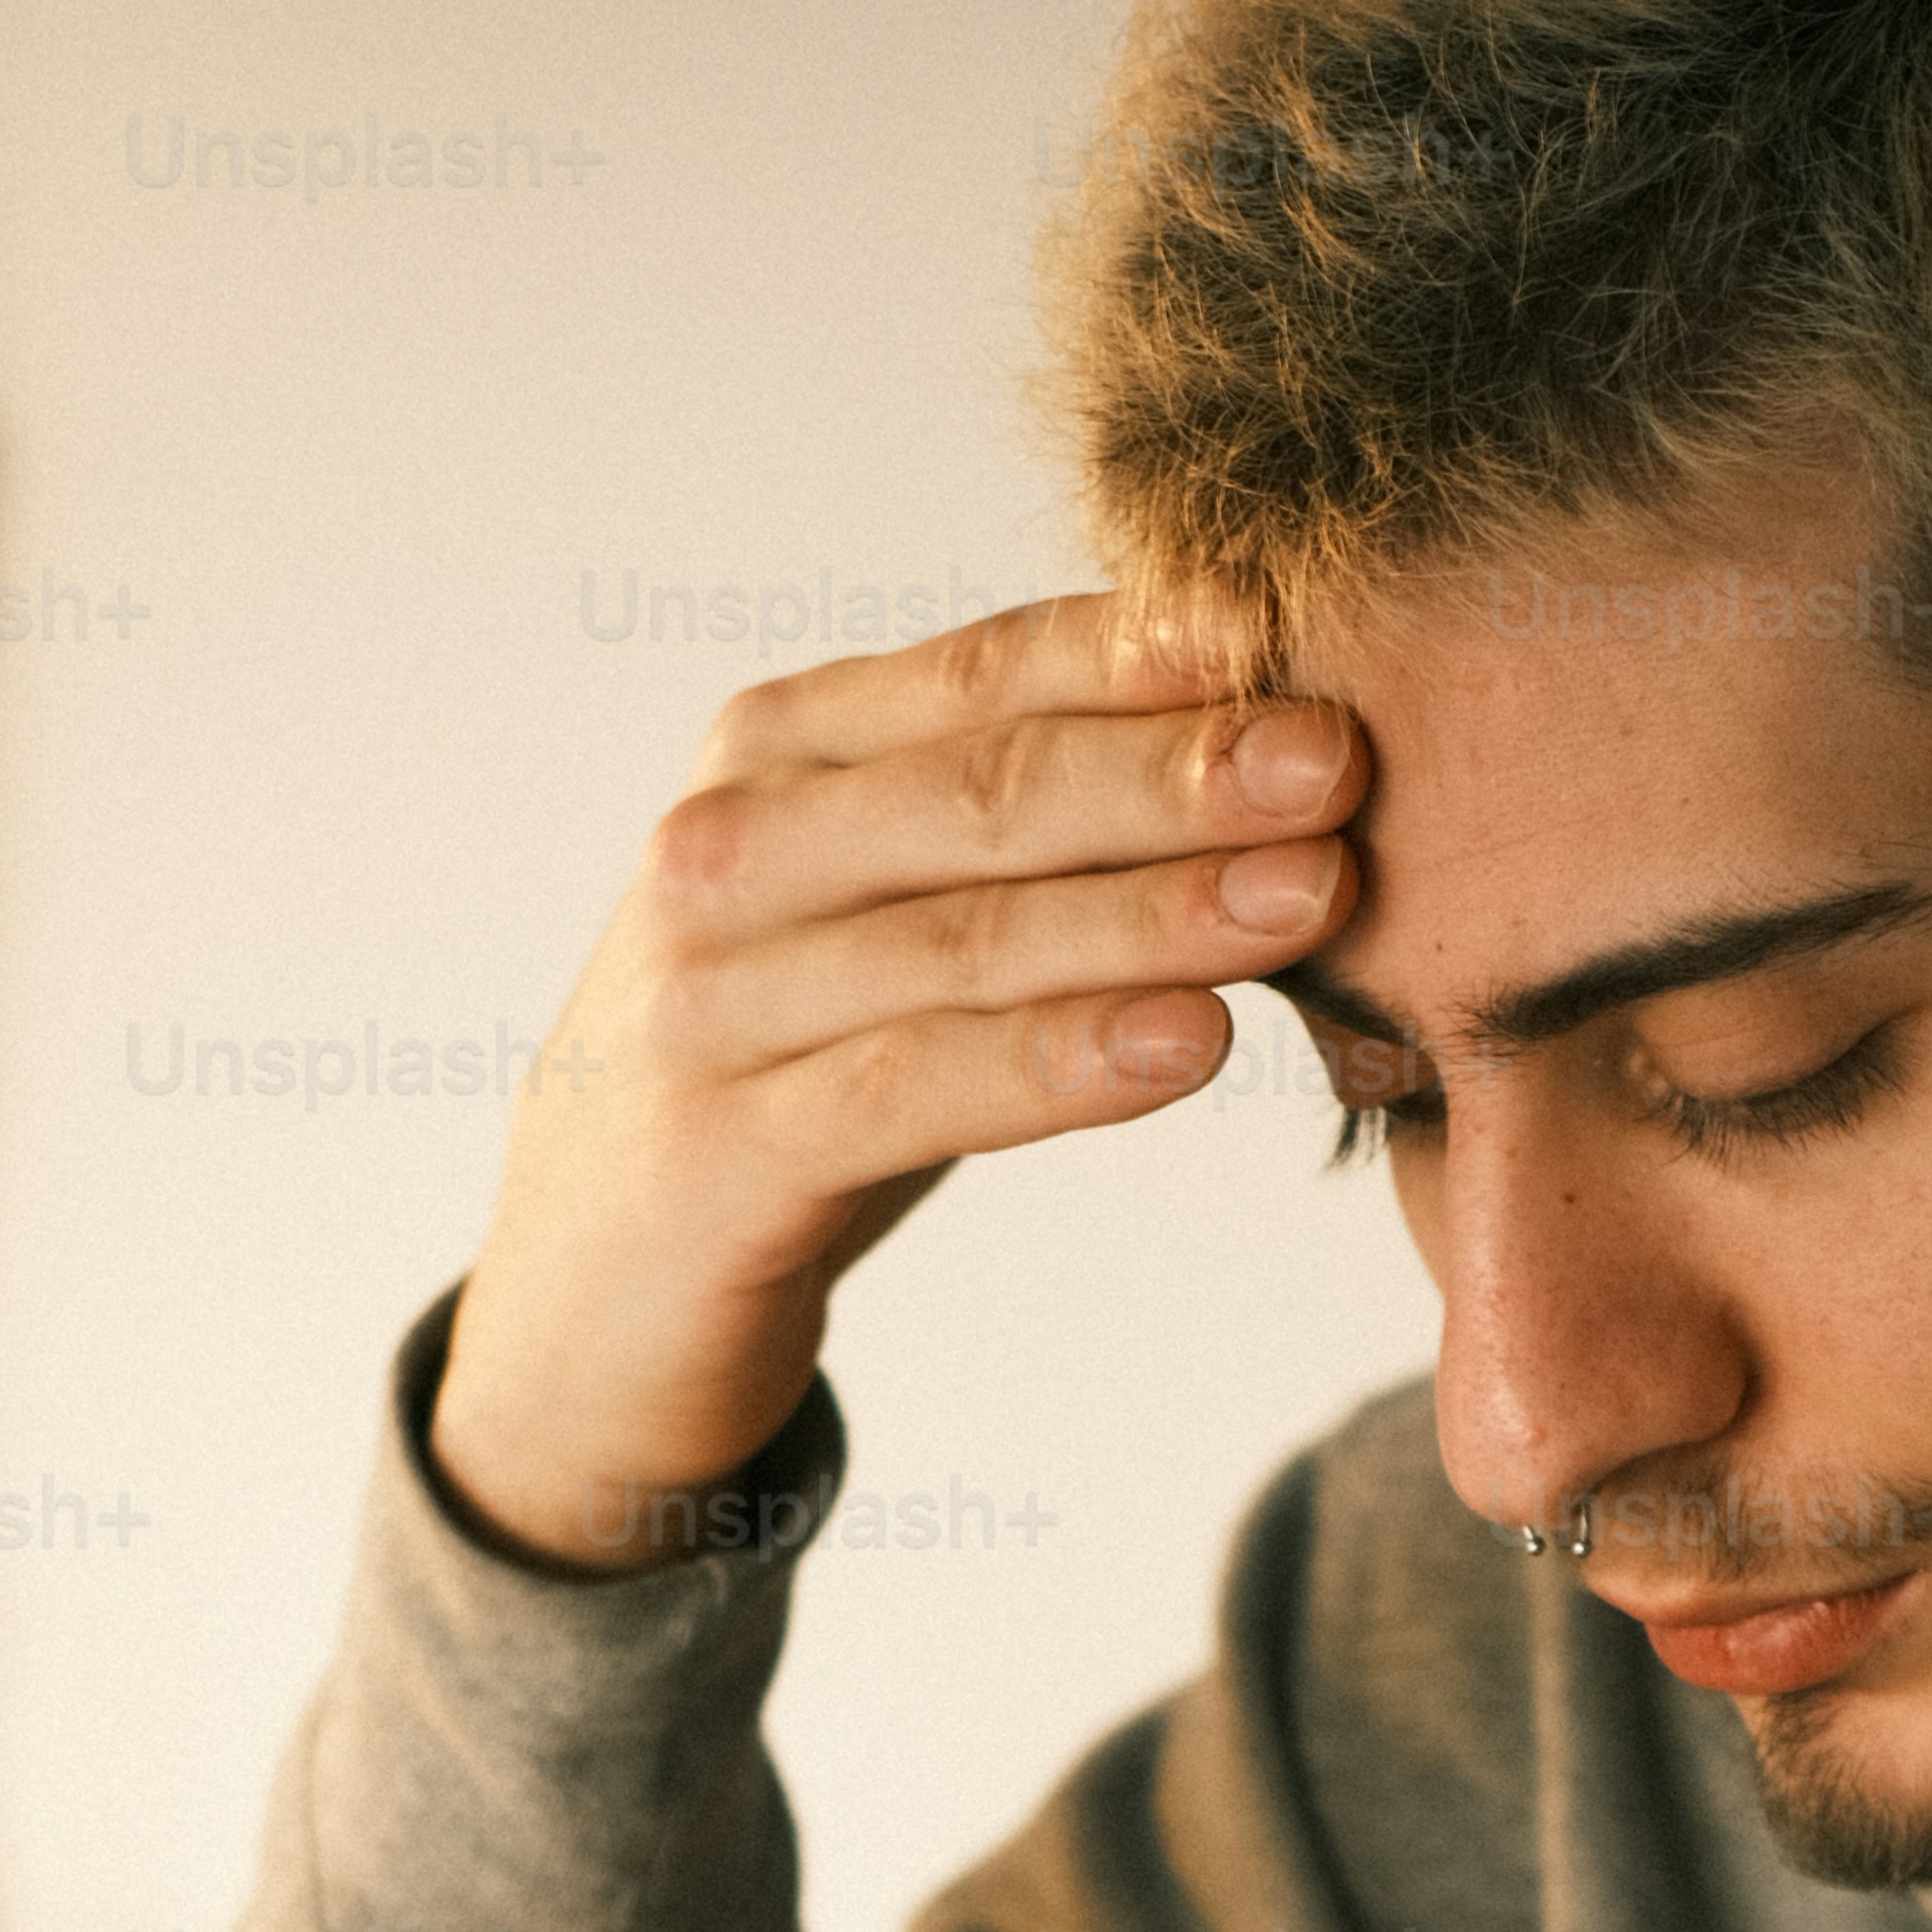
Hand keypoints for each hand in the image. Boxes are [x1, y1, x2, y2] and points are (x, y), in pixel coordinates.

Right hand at [430, 591, 1372, 1568]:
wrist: (589, 1292)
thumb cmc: (791, 1073)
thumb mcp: (885, 917)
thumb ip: (1014, 825)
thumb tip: (1259, 729)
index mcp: (776, 754)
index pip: (986, 674)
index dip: (1146, 655)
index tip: (1304, 639)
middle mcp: (726, 850)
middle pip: (986, 791)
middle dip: (1177, 772)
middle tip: (1342, 760)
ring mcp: (710, 1001)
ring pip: (966, 937)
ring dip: (1153, 911)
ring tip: (1312, 896)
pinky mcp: (721, 1152)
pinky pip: (916, 1090)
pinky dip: (1061, 1062)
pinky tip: (1191, 1045)